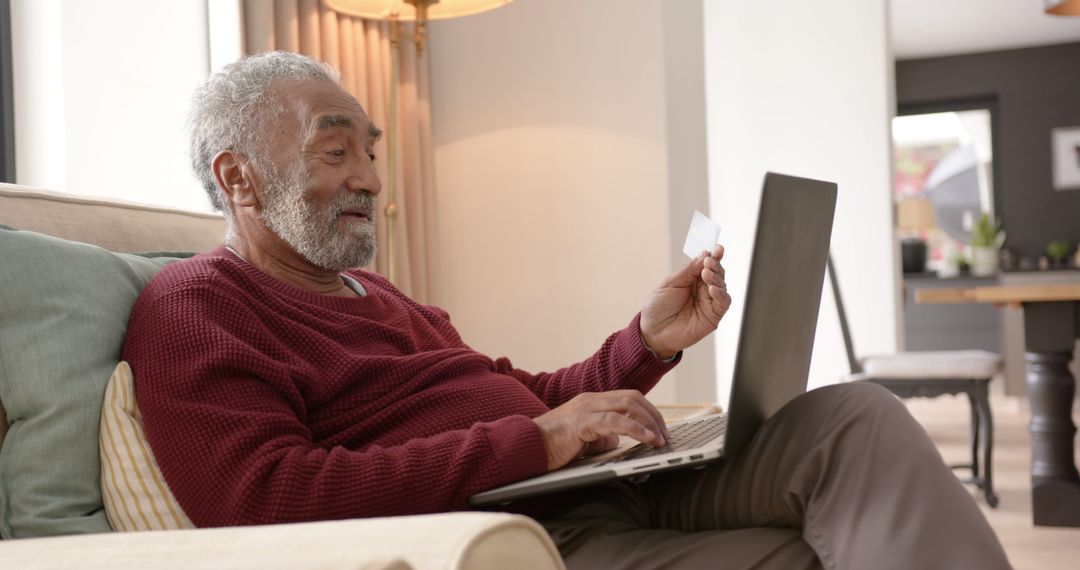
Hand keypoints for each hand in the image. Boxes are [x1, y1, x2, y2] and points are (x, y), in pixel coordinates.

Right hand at [532, 390, 668, 470]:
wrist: (527, 446)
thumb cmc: (552, 445)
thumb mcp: (583, 439)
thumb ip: (602, 435)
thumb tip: (619, 440)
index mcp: (592, 401)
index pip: (628, 398)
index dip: (648, 411)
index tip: (660, 429)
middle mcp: (591, 399)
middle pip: (633, 398)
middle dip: (654, 416)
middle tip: (665, 435)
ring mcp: (586, 408)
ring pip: (628, 405)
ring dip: (649, 422)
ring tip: (660, 439)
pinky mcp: (582, 422)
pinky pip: (615, 422)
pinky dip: (636, 430)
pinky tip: (647, 439)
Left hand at [639, 244, 730, 358]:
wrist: (653, 331)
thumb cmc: (658, 307)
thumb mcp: (670, 283)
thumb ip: (689, 270)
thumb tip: (705, 255)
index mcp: (692, 279)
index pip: (707, 264)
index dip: (715, 256)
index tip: (718, 248)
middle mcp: (703, 289)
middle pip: (718, 273)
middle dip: (715, 266)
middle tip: (708, 263)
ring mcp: (709, 303)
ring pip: (722, 286)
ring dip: (717, 278)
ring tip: (706, 274)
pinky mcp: (713, 317)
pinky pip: (723, 303)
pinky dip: (721, 294)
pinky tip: (712, 289)